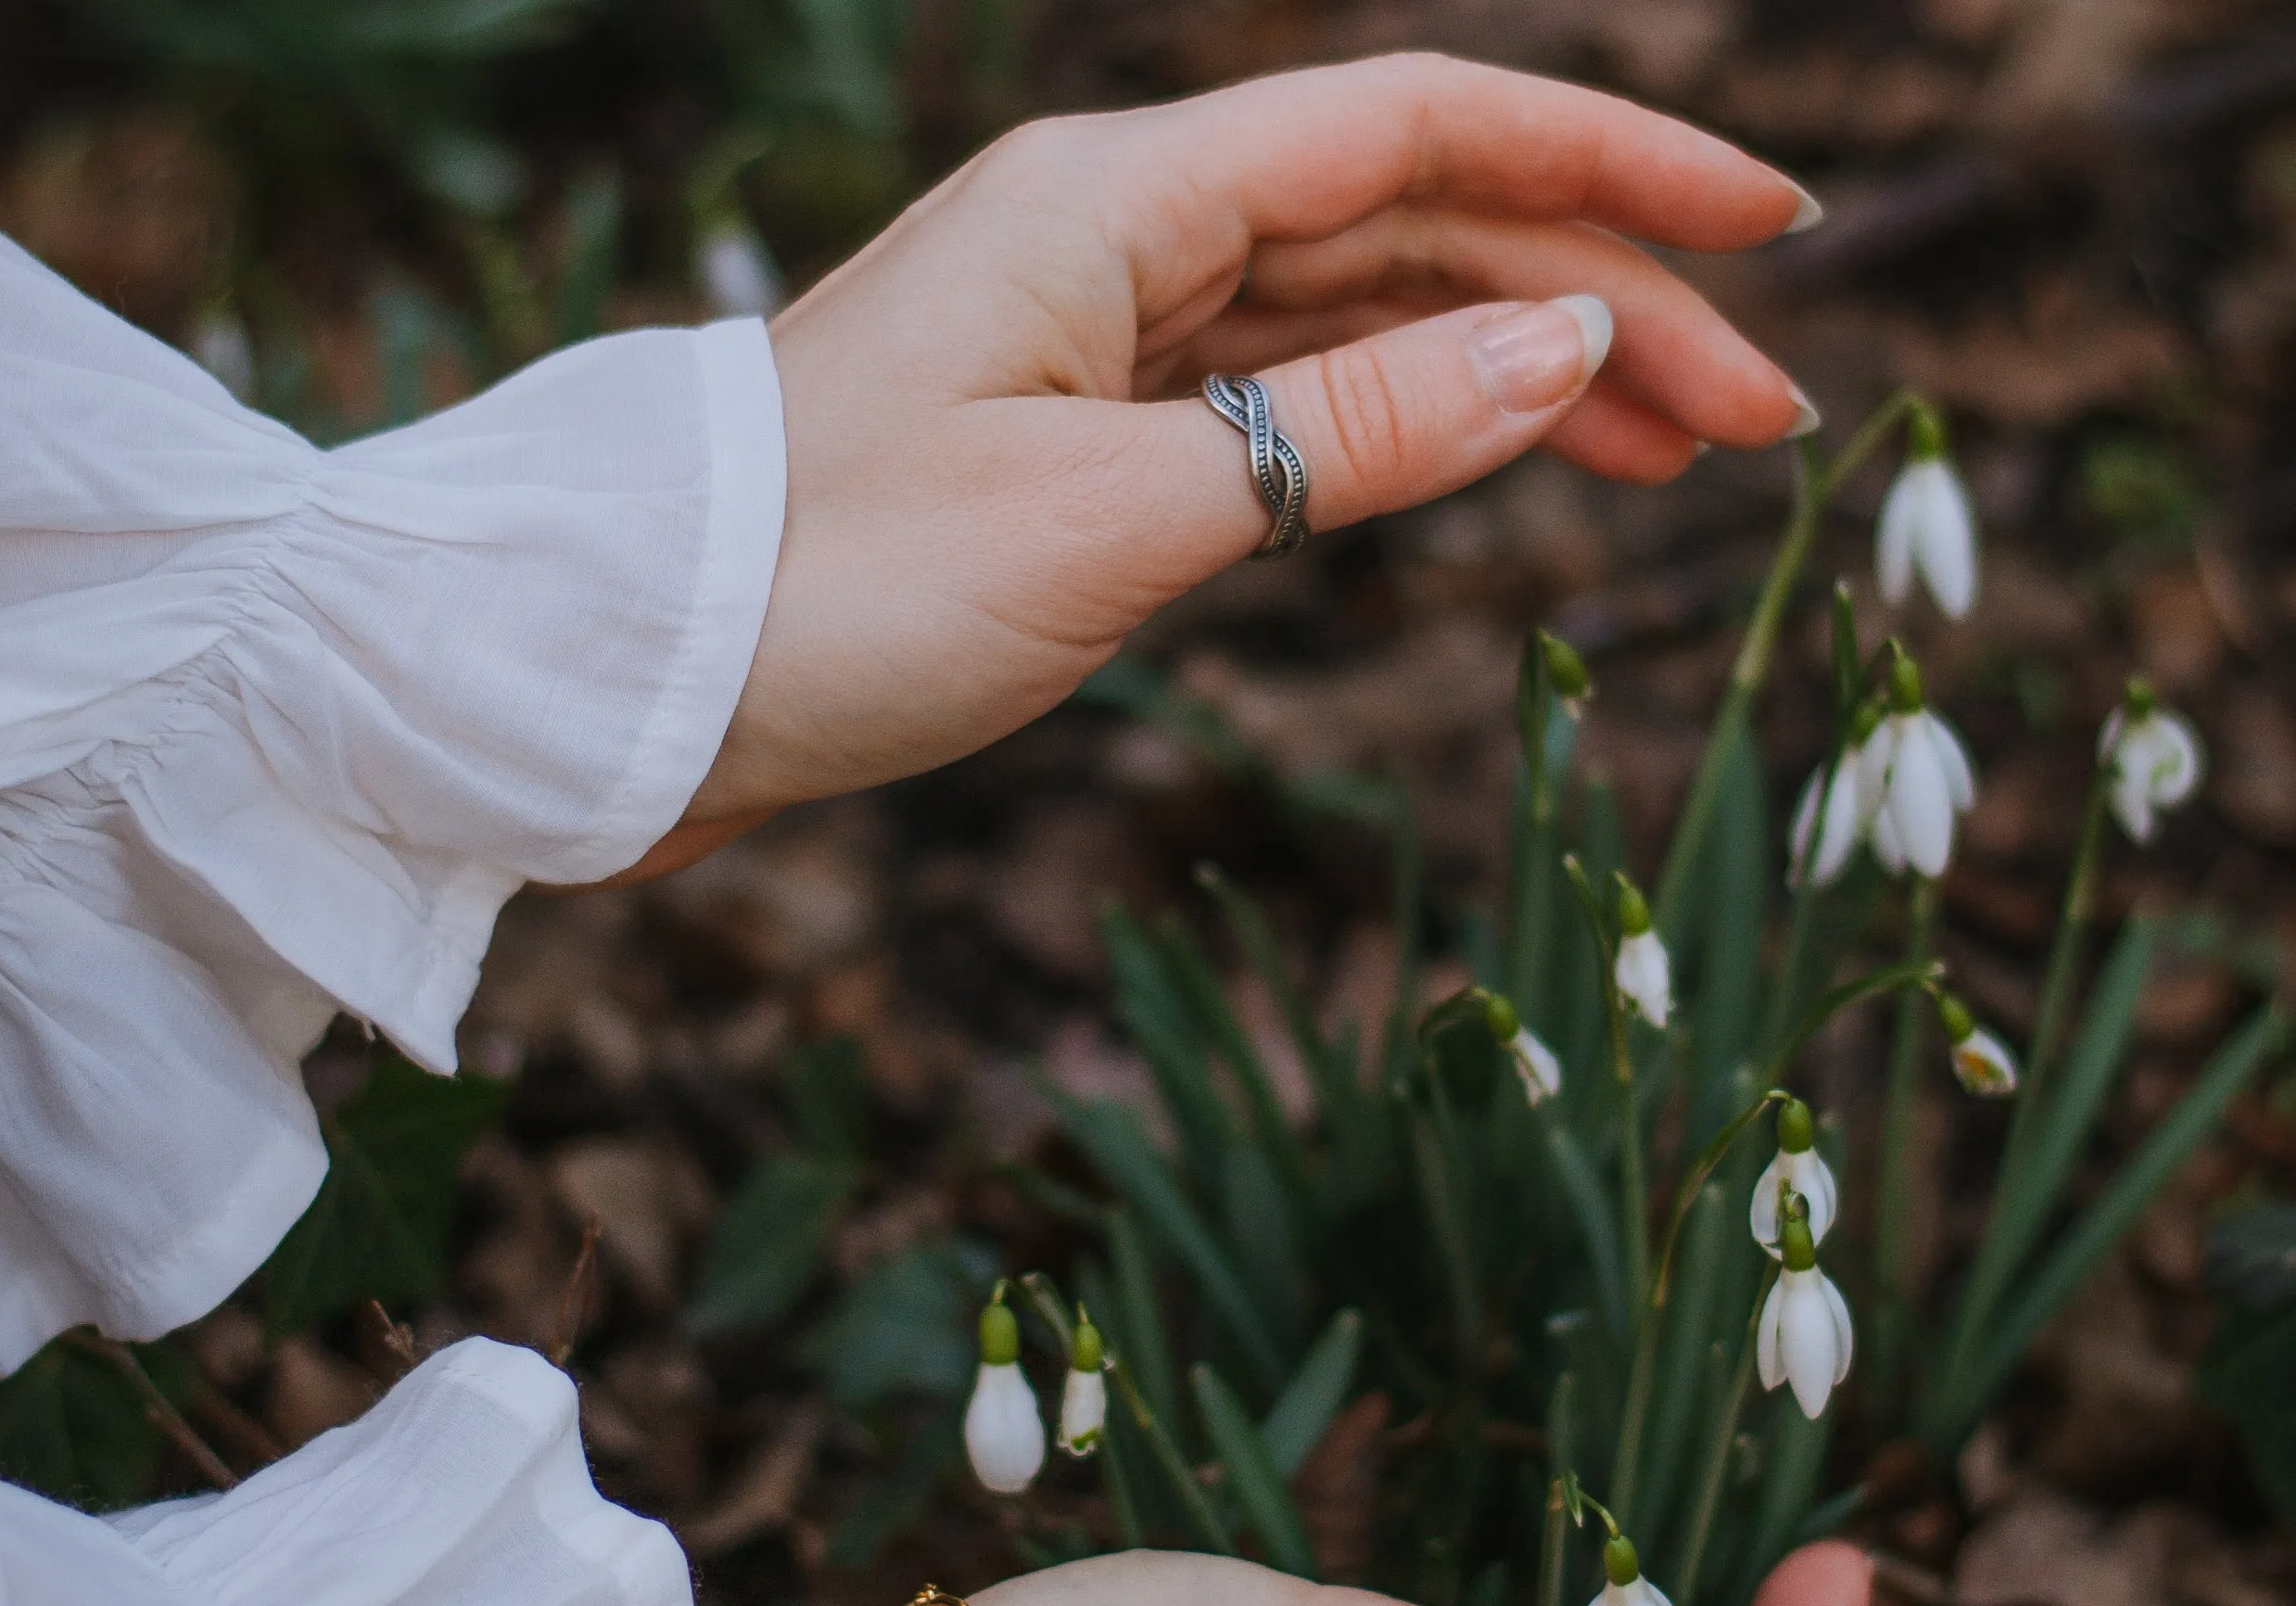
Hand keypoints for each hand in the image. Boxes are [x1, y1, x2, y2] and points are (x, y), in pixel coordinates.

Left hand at [622, 55, 1814, 880]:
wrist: (631, 682)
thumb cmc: (832, 595)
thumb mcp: (1117, 521)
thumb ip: (1350, 434)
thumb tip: (1561, 341)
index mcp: (1115, 200)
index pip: (1419, 131)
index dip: (1610, 165)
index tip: (1765, 231)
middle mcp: (1116, 239)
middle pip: (1413, 230)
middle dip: (1596, 306)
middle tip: (1756, 421)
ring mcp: (1098, 340)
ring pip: (1358, 327)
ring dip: (1515, 380)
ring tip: (1668, 461)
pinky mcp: (1076, 440)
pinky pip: (1281, 409)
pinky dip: (1396, 440)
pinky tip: (1487, 465)